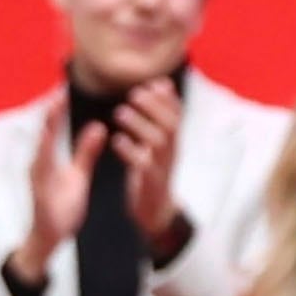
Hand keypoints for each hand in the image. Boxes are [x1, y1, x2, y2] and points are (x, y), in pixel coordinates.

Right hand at [13, 98, 97, 281]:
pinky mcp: (40, 196)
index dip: (58, 110)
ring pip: (40, 152)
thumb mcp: (78, 175)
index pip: (53, 129)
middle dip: (50, 114)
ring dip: (45, 132)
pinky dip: (44, 162)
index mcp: (48, 158)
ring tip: (51, 113)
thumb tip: (98, 128)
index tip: (64, 89)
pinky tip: (45, 152)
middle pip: (44, 135)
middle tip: (58, 92)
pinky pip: (42, 177)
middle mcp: (39, 165)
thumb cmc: (62, 205)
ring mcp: (37, 180)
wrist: (49, 238)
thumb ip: (86, 152)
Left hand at [112, 79, 185, 244]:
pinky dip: (130, 151)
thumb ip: (159, 115)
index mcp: (173, 142)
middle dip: (154, 107)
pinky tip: (117, 141)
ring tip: (120, 112)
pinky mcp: (151, 183)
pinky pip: (144, 166)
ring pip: (159, 143)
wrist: (156, 211)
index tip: (153, 83)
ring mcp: (163, 168)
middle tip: (134, 94)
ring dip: (140, 125)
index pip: (178, 115)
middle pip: (171, 126)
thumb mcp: (158, 142)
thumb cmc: (153, 171)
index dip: (168, 99)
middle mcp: (172, 152)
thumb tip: (162, 83)